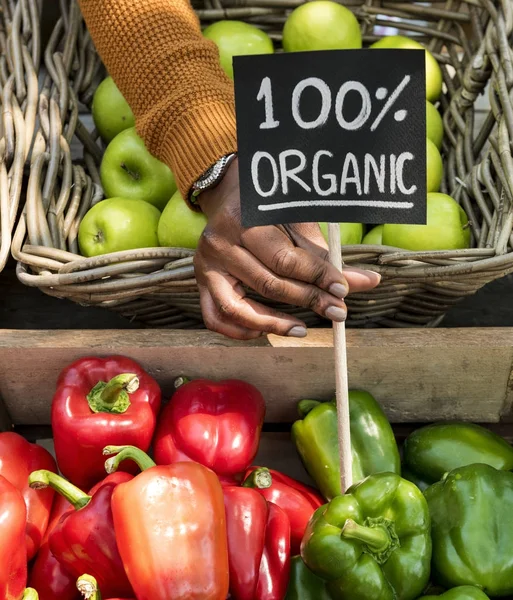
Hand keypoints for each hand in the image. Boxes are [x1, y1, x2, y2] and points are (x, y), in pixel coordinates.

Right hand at [194, 159, 380, 339]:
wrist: (234, 194)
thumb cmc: (272, 210)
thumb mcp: (300, 224)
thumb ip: (327, 257)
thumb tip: (369, 282)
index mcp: (244, 219)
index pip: (285, 260)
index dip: (317, 278)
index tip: (343, 291)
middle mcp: (219, 243)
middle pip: (268, 285)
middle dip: (307, 301)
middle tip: (337, 312)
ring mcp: (206, 265)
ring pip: (238, 308)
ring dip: (273, 324)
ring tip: (302, 329)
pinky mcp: (202, 282)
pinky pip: (216, 317)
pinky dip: (240, 330)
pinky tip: (266, 332)